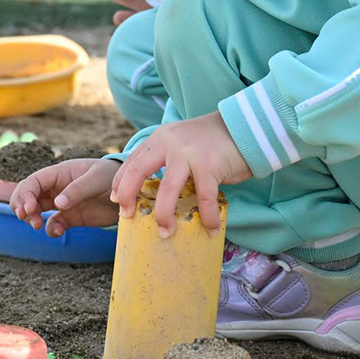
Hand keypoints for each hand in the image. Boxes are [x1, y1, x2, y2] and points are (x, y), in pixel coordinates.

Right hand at [10, 157, 122, 235]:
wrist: (132, 193)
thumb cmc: (113, 177)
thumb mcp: (96, 179)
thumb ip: (77, 190)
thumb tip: (57, 204)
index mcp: (59, 173)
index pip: (34, 181)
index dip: (25, 194)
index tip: (28, 209)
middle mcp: (56, 187)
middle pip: (28, 194)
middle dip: (21, 205)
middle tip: (28, 218)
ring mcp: (62, 203)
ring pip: (36, 209)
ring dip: (31, 218)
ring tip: (37, 225)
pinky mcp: (71, 217)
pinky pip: (53, 224)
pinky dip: (50, 229)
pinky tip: (57, 232)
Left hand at [109, 111, 250, 233]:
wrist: (243, 126)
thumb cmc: (211, 141)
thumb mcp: (179, 141)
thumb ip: (165, 157)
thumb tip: (150, 188)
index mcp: (159, 139)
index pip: (132, 161)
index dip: (120, 182)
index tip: (116, 200)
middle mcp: (169, 144)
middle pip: (139, 171)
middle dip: (129, 196)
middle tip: (127, 217)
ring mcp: (189, 154)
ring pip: (168, 188)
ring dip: (164, 214)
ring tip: (165, 232)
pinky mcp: (210, 165)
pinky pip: (204, 197)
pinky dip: (208, 216)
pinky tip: (210, 227)